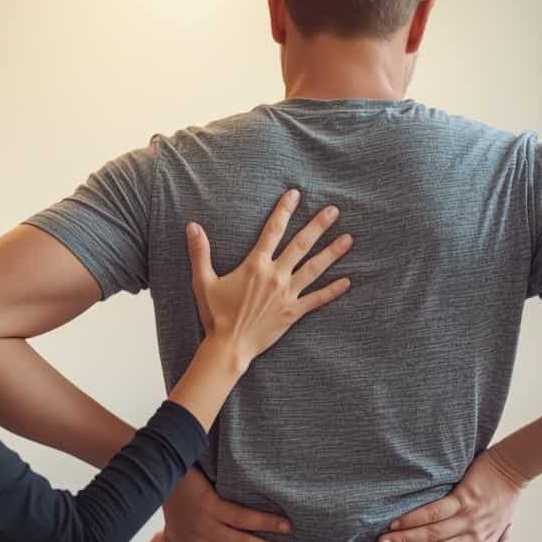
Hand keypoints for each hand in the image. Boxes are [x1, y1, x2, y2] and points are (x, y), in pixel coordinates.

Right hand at [188, 189, 352, 368]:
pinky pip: (317, 299)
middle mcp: (275, 276)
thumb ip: (200, 252)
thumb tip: (192, 226)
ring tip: (348, 239)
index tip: (295, 194)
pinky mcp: (293, 312)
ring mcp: (287, 294)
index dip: (284, 210)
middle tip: (334, 211)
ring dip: (332, 253)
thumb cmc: (215, 315)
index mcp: (255, 265)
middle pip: (301, 245)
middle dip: (318, 226)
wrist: (229, 347)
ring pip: (314, 268)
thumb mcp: (202, 281)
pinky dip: (333, 290)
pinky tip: (347, 282)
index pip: (273, 230)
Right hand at [379, 451, 527, 541]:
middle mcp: (475, 534)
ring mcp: (468, 516)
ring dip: (407, 539)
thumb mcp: (504, 531)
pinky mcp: (462, 497)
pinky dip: (414, 517)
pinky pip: (434, 510)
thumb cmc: (506, 500)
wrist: (513, 469)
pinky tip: (397, 522)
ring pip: (433, 532)